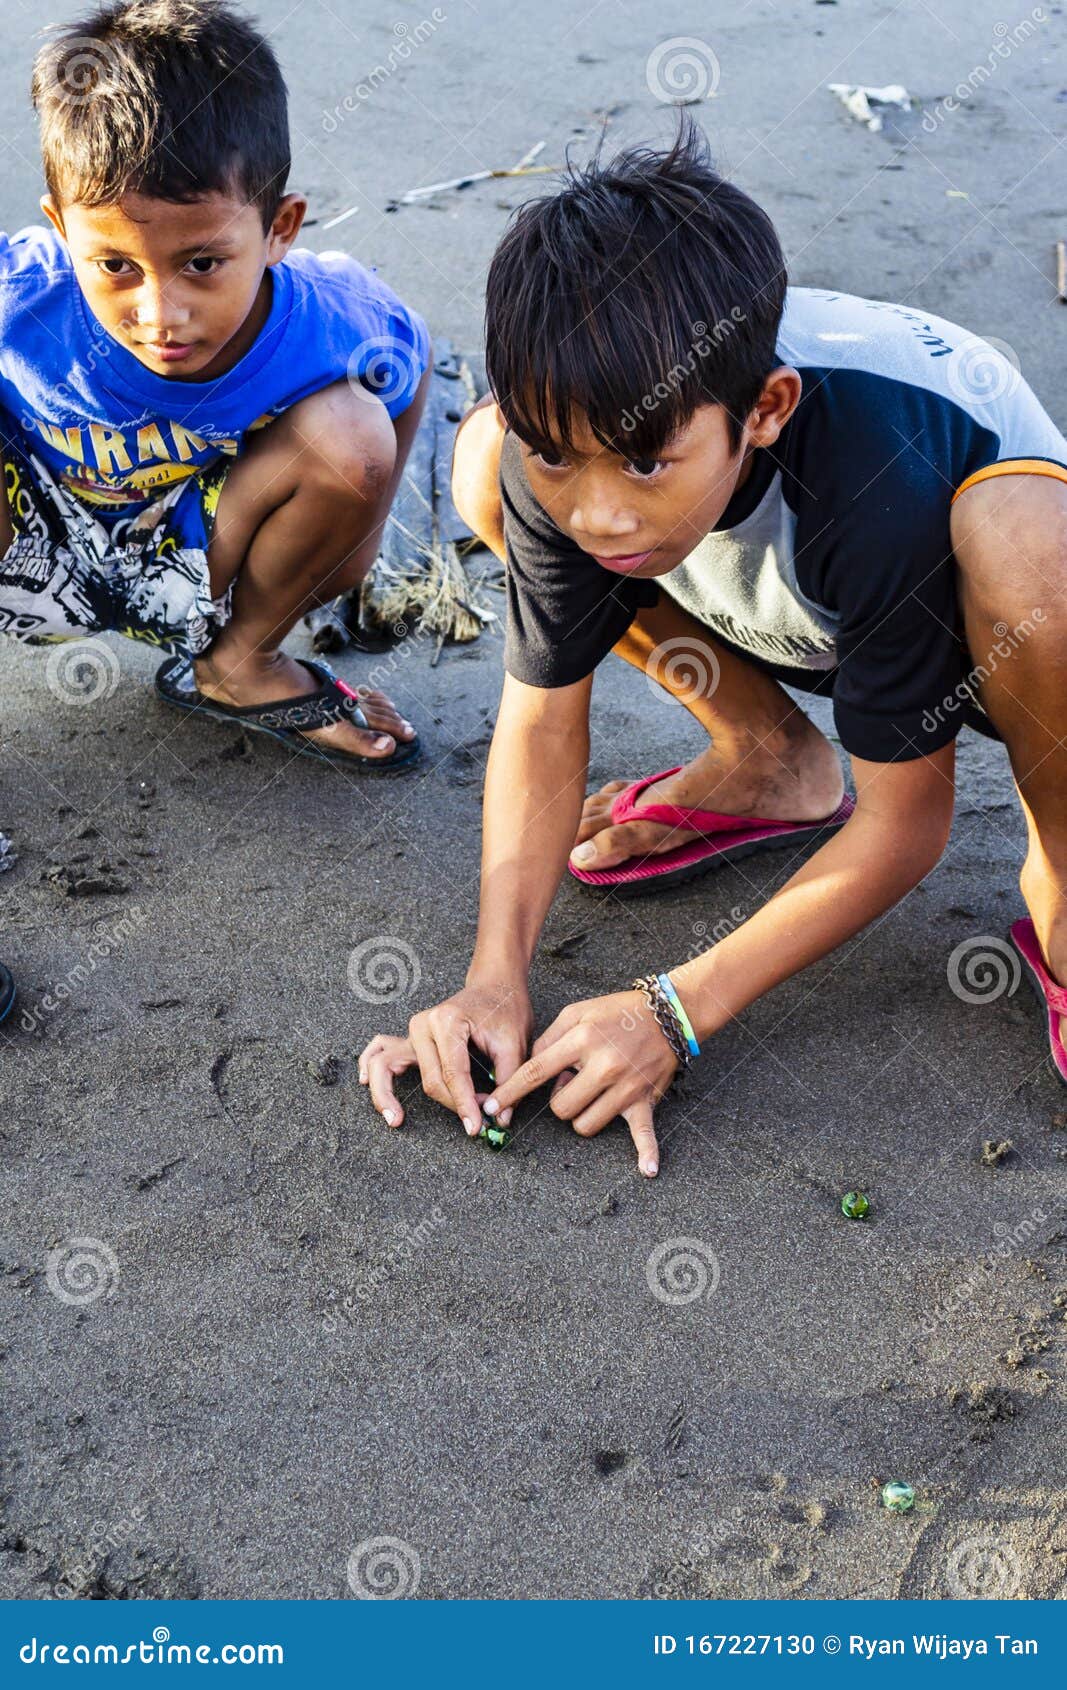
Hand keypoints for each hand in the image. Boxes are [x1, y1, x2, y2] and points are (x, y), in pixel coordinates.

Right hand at [358, 979, 532, 1134]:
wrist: (495, 986)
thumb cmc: (505, 1009)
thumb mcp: (515, 1044)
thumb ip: (508, 1081)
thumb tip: (499, 1118)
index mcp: (448, 1021)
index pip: (453, 1073)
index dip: (464, 1104)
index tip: (476, 1126)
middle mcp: (423, 1024)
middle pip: (429, 1079)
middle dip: (451, 1104)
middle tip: (475, 1121)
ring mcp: (412, 1031)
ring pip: (389, 1066)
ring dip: (387, 1094)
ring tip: (395, 1118)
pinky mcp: (410, 1038)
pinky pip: (380, 1052)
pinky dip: (371, 1068)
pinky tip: (366, 1083)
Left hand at [483, 990, 677, 1177]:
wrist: (668, 1013)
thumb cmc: (617, 1012)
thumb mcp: (576, 1012)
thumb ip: (548, 1039)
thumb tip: (530, 1070)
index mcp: (581, 1040)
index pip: (535, 1072)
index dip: (510, 1093)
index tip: (491, 1108)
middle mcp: (602, 1065)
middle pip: (561, 1108)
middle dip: (560, 1100)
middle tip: (574, 1081)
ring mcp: (625, 1086)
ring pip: (586, 1125)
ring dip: (583, 1115)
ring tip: (595, 1093)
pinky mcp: (645, 1099)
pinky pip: (645, 1132)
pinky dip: (648, 1152)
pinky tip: (648, 1170)